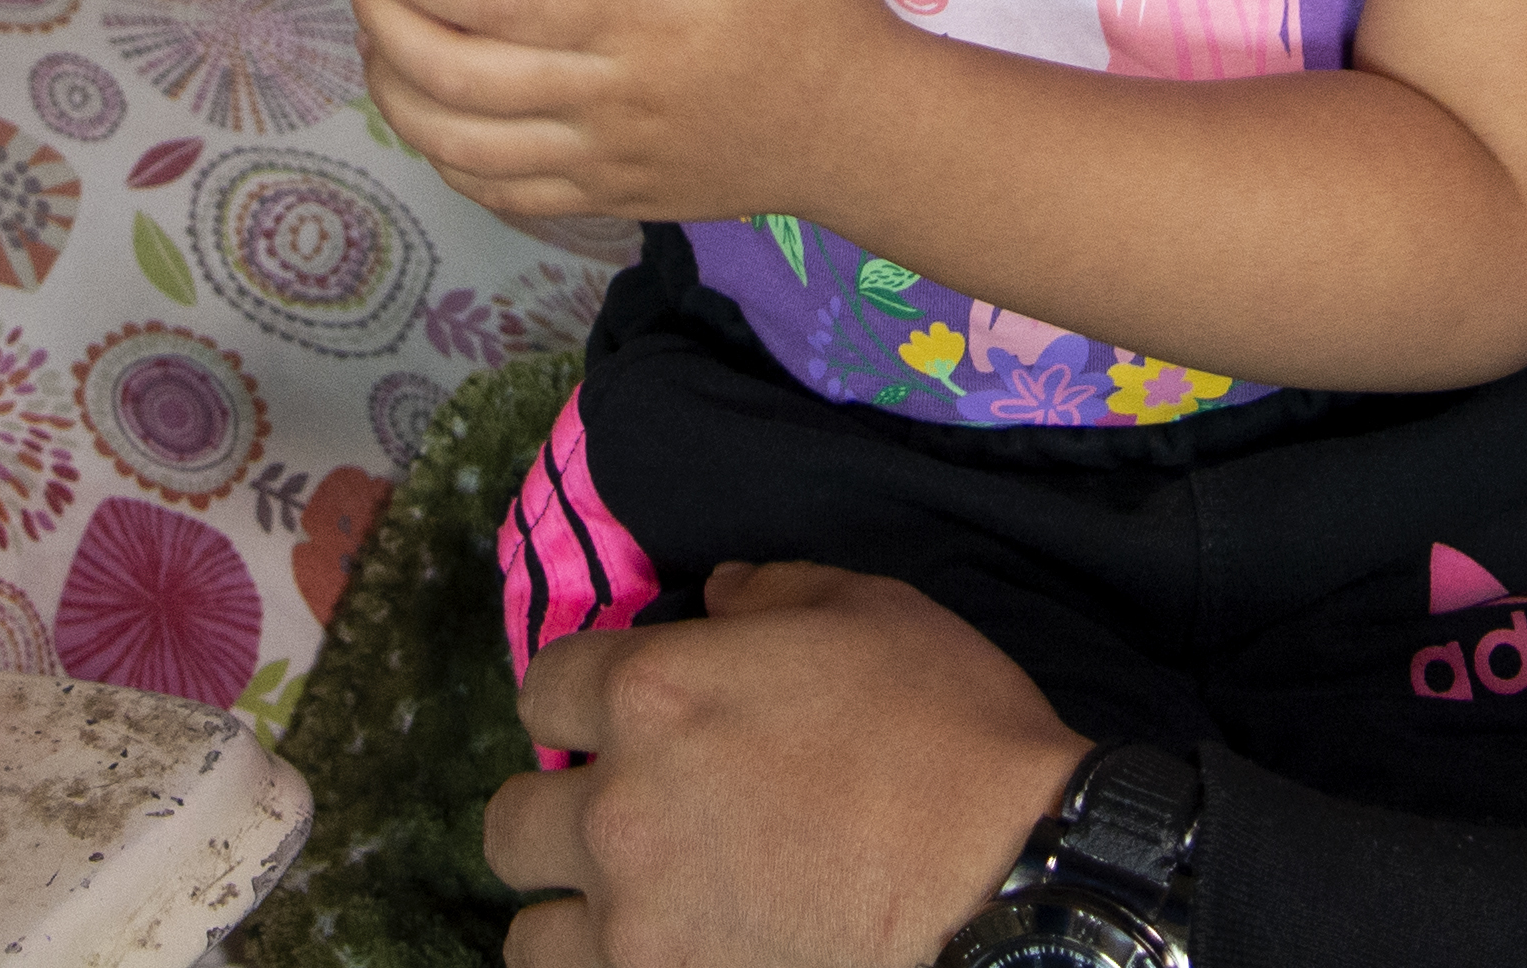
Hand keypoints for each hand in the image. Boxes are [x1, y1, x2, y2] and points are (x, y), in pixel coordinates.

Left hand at [353, 0, 891, 226]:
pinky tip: (428, 112)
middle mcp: (607, 95)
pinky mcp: (609, 198)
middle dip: (382, 19)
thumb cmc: (816, 8)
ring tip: (377, 34)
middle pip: (454, 75)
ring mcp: (602, 158)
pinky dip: (444, 157)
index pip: (495, 0)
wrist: (861, 132)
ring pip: (461, 145)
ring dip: (395, 91)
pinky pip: (501, 193)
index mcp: (638, 15)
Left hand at [488, 566, 1086, 967]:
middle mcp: (619, 811)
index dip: (584, 697)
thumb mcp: (870, 611)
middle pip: (510, 821)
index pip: (544, 689)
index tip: (626, 717)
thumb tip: (717, 600)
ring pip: (530, 937)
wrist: (1016, 885)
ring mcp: (640, 928)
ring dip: (572, 917)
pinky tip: (672, 957)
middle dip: (556, 812)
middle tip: (627, 820)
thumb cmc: (951, 732)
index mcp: (653, 695)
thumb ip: (769, 594)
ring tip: (634, 911)